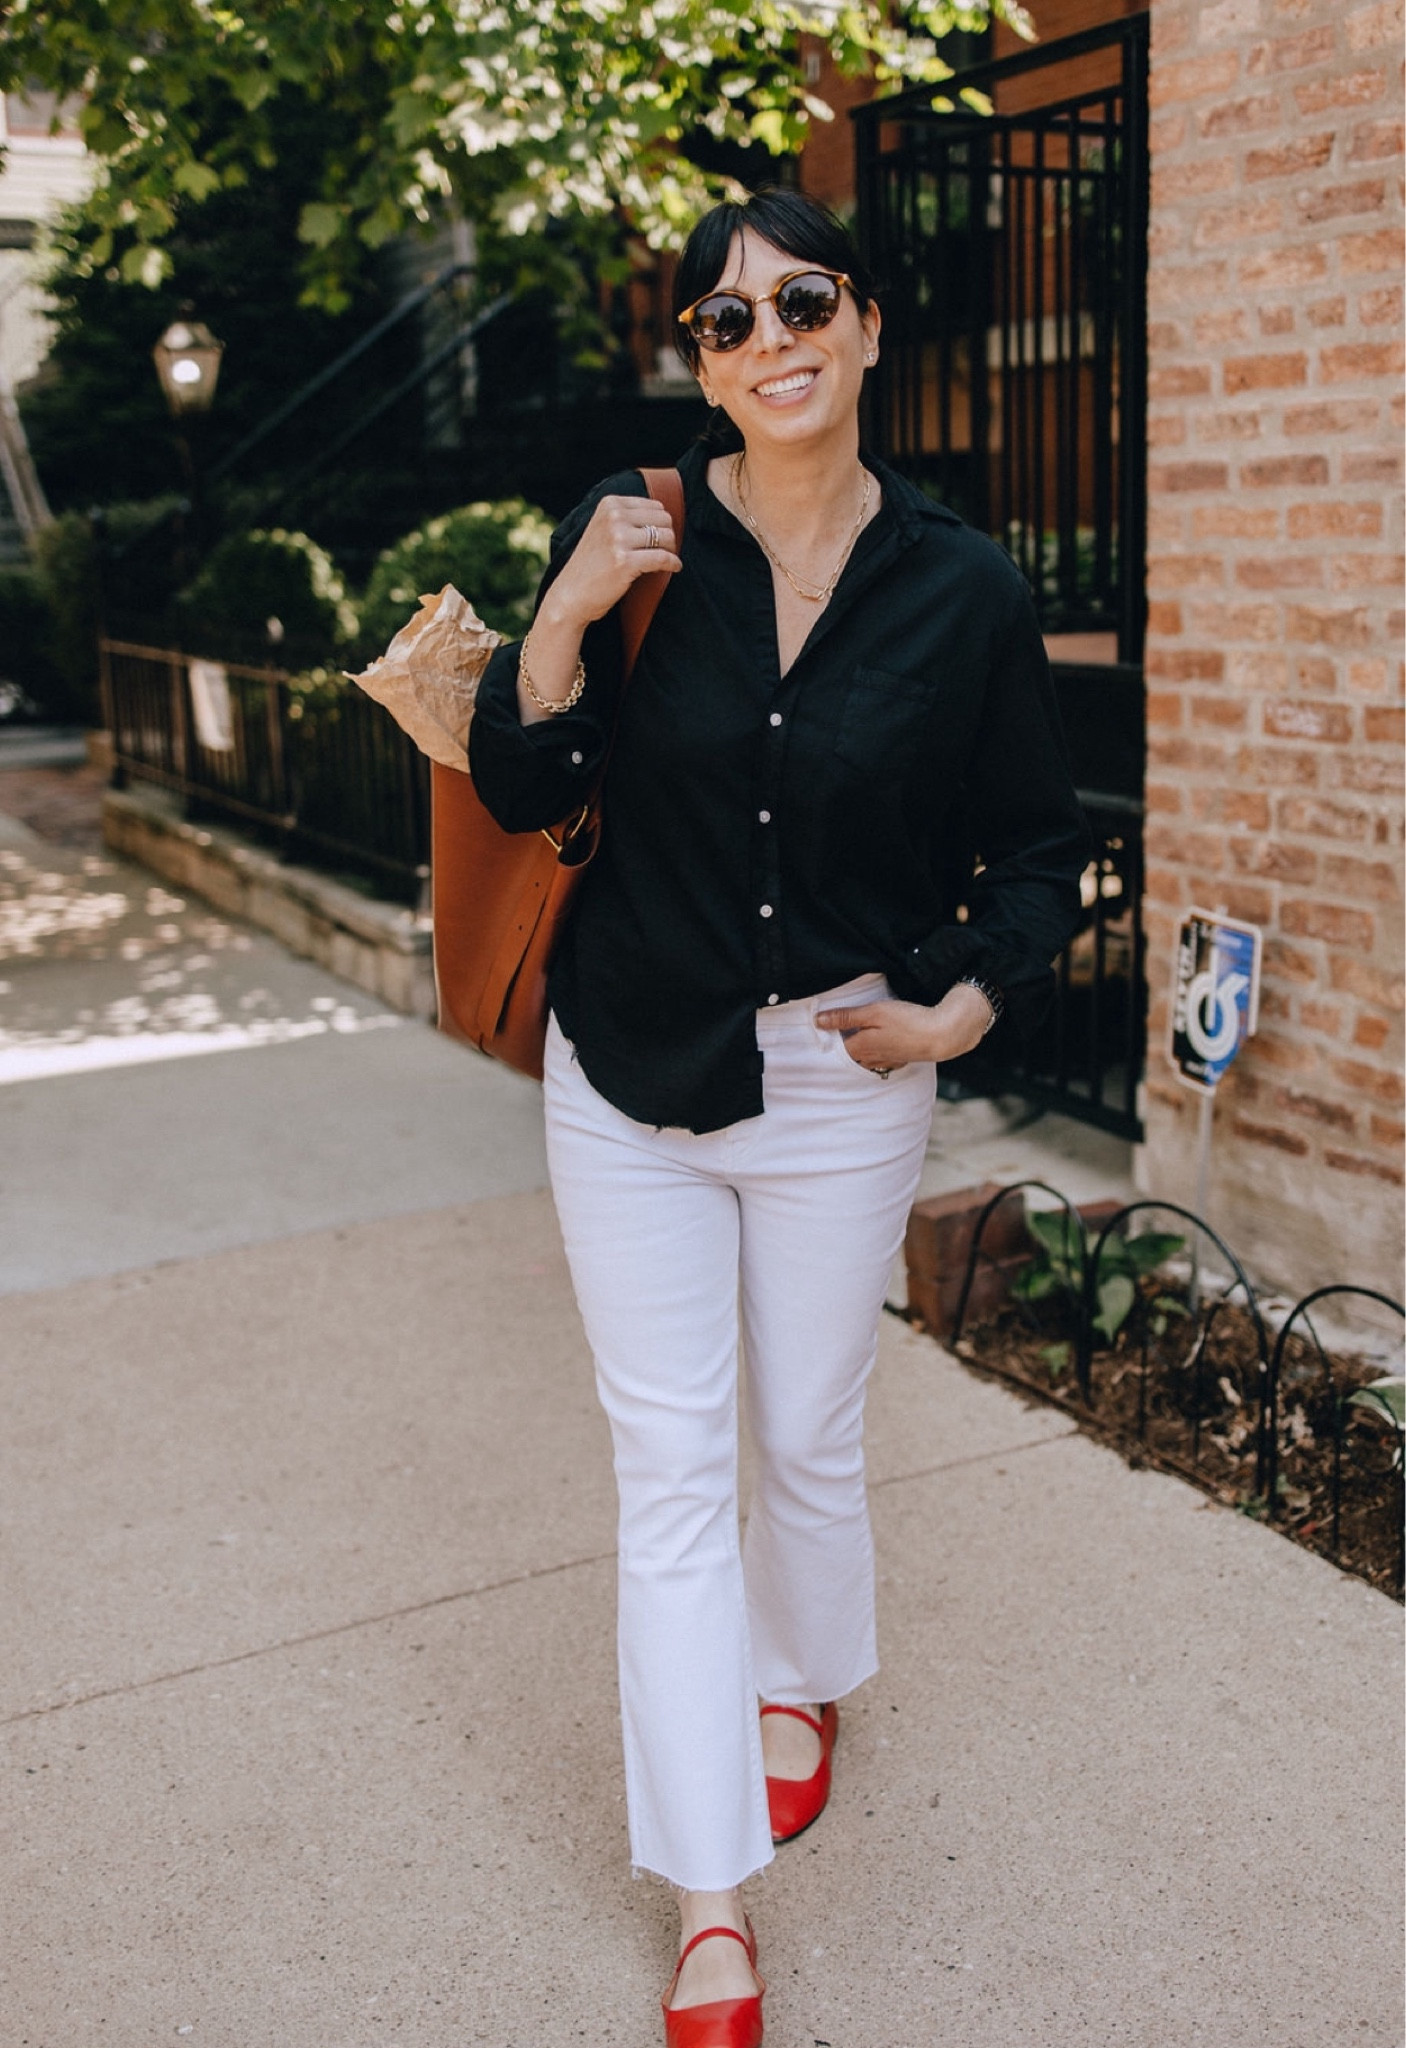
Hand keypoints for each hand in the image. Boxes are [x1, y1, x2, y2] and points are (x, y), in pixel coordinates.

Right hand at [538, 493, 681, 634]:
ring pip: (666, 536)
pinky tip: (674, 568)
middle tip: (662, 552)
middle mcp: (614, 517)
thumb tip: (665, 515)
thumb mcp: (602, 528)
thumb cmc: (591, 565)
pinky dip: (673, 564)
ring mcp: (619, 538)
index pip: (655, 505)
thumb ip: (627, 517)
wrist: (571, 594)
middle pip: (664, 519)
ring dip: (671, 550)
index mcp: (610, 504)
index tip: (658, 539)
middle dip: (668, 536)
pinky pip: (663, 558)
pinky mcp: (625, 562)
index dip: (661, 524)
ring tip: (665, 560)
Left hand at [815, 985, 993, 1071]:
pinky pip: (883, 1061)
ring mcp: (888, 1061)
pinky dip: (878, 1055)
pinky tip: (881, 1047)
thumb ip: (846, 1017)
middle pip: (850, 1055)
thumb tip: (818, 1021)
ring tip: (858, 1038)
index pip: (836, 1046)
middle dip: (843, 1045)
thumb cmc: (907, 1021)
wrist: (941, 1035)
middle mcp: (871, 1058)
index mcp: (861, 1047)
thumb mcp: (873, 1012)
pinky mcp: (902, 1060)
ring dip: (860, 1051)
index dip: (830, 1036)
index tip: (826, 1025)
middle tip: (839, 1031)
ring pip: (866, 1060)